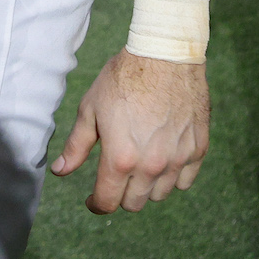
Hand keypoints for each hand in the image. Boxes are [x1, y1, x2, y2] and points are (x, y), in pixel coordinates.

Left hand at [52, 50, 209, 213]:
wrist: (165, 55)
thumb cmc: (122, 79)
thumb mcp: (90, 109)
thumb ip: (76, 146)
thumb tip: (60, 171)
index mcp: (120, 159)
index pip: (107, 202)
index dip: (96, 204)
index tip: (93, 199)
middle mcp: (151, 166)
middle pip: (134, 203)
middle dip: (120, 194)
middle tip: (116, 175)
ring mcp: (178, 160)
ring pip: (160, 194)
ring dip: (147, 186)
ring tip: (139, 162)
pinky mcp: (198, 150)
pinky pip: (185, 180)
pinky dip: (173, 176)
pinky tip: (163, 158)